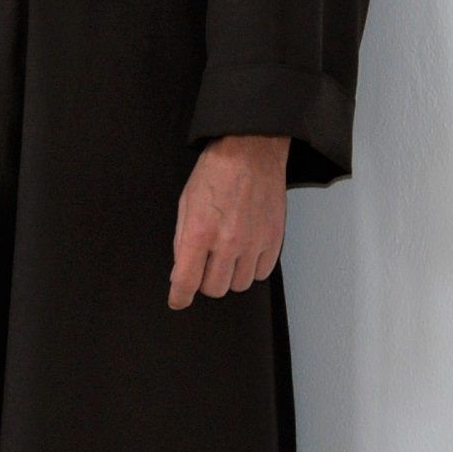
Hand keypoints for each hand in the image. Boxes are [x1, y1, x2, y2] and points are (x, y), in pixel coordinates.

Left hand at [168, 134, 287, 309]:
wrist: (251, 151)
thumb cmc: (216, 172)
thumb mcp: (186, 202)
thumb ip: (181, 239)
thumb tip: (181, 269)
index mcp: (199, 231)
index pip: (186, 281)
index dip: (179, 297)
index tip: (178, 300)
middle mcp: (227, 242)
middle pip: (214, 289)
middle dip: (204, 281)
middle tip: (204, 264)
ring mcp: (253, 243)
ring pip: (239, 285)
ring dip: (230, 276)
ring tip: (227, 255)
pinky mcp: (274, 240)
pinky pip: (262, 273)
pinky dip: (252, 268)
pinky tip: (245, 251)